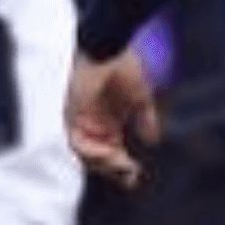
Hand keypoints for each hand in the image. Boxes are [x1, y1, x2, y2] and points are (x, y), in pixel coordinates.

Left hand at [66, 49, 158, 188]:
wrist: (109, 47)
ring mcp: (80, 120)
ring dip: (103, 164)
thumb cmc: (124, 67)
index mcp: (107, 122)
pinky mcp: (72, 113)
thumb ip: (145, 119)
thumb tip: (153, 141)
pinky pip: (76, 142)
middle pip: (97, 159)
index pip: (111, 153)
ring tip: (122, 165)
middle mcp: (92, 124)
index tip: (136, 176)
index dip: (122, 167)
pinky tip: (108, 152)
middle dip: (114, 171)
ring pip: (85, 155)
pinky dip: (91, 151)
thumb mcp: (140, 98)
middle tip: (131, 177)